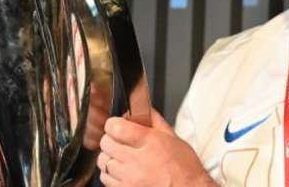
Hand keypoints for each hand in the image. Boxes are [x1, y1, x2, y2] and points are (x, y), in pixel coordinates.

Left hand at [98, 109, 215, 186]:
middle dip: (110, 139)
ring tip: (121, 157)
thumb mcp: (174, 139)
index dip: (113, 124)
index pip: (116, 127)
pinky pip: (105, 179)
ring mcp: (129, 178)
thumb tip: (144, 108)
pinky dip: (110, 174)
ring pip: (103, 162)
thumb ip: (155, 121)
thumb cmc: (185, 169)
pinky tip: (122, 172)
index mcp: (149, 142)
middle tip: (119, 140)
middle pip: (106, 143)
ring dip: (110, 157)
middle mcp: (136, 160)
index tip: (116, 125)